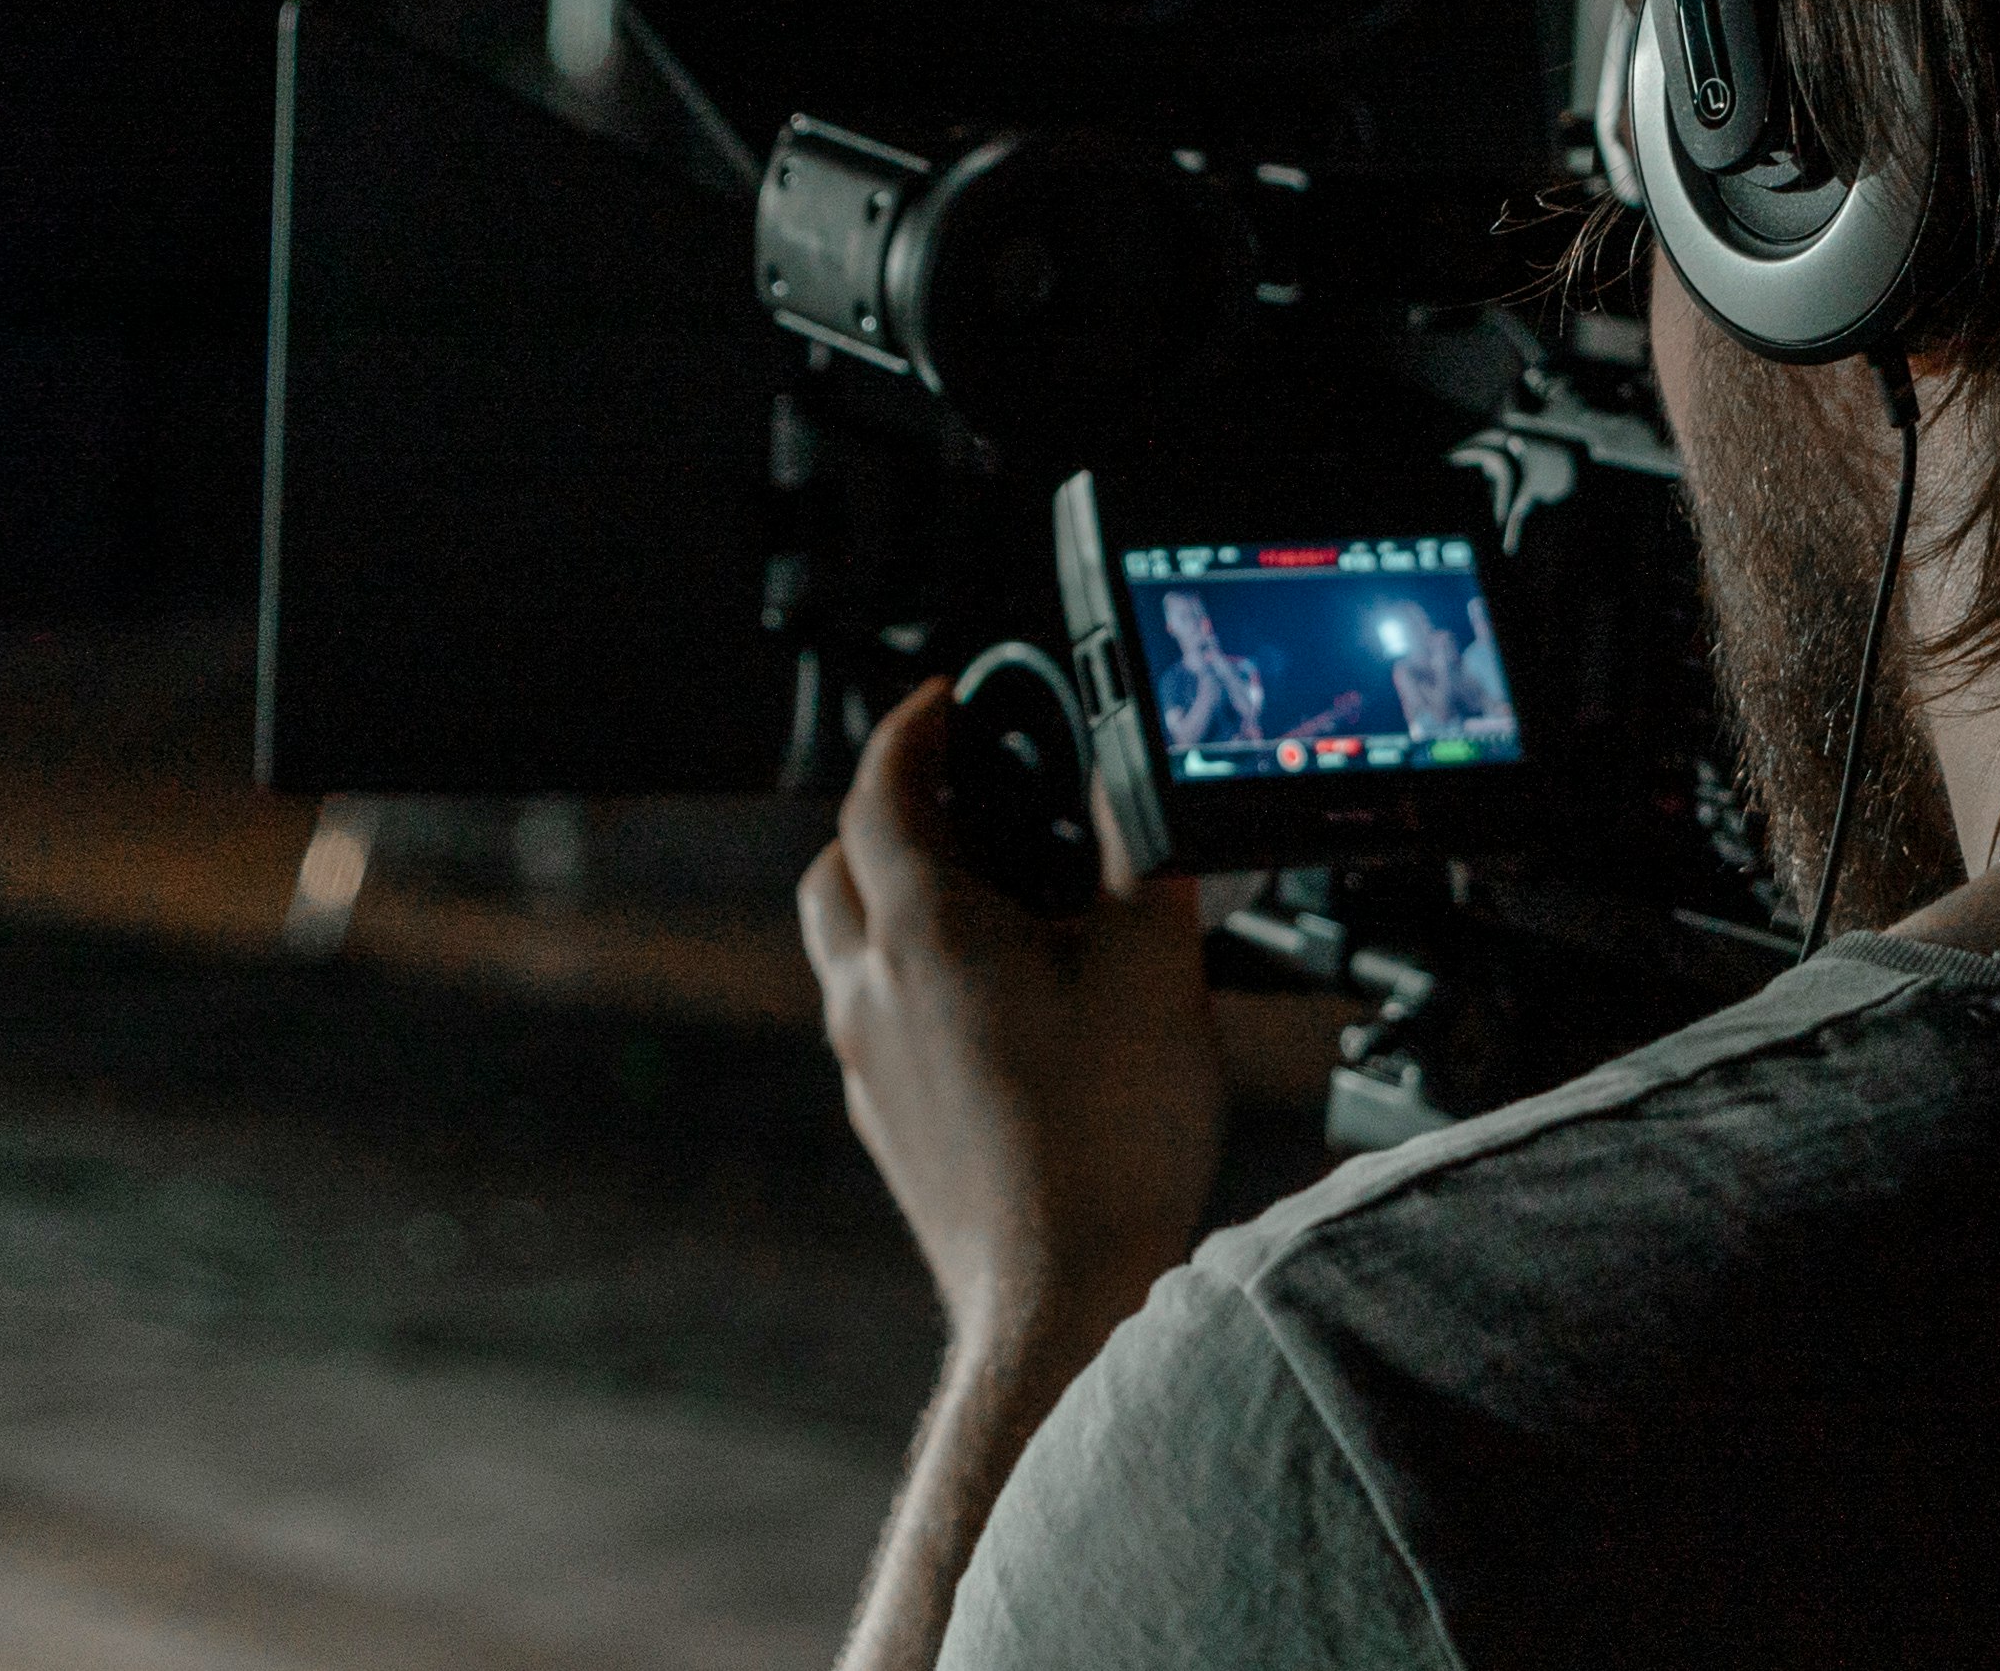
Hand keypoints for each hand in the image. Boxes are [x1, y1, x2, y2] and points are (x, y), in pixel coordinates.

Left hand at [798, 678, 1223, 1363]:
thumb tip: (1135, 798)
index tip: (950, 700)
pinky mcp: (887, 1123)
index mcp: (923, 929)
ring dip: (897, 897)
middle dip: (894, 811)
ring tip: (991, 897)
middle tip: (971, 795)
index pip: (884, 786)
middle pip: (843, 863)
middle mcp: (871, 989)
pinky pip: (876, 1018)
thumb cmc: (1103, 1143)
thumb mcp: (1157, 967)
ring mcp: (868, 1064)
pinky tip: (996, 1004)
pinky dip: (914, 978)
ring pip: (850, 945)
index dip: (917, 727)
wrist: (1059, 1300)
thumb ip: (1144, 862)